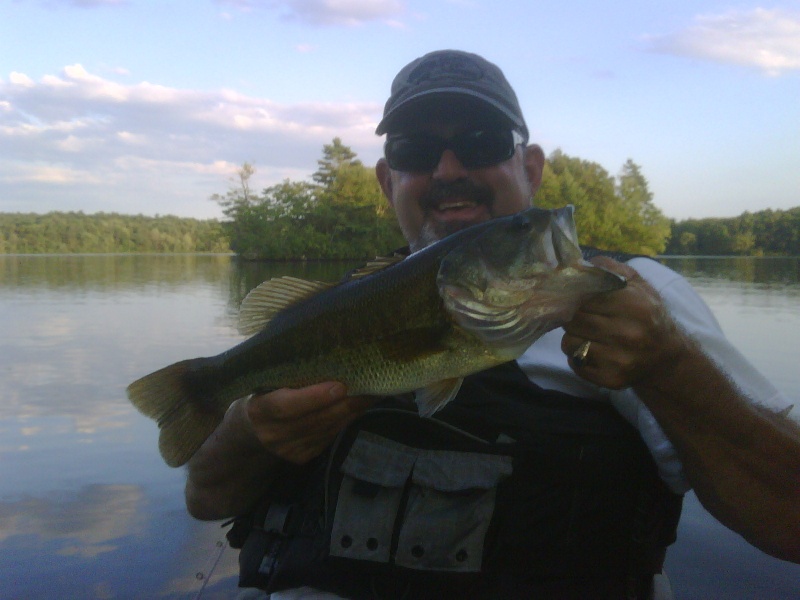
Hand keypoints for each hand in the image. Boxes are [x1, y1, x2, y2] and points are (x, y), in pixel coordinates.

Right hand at [245, 382, 374, 463]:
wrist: (250, 431)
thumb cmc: (263, 395)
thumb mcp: (266, 383)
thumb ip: (289, 374)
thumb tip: (325, 351)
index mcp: (259, 409)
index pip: (287, 406)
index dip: (314, 398)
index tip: (339, 386)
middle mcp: (273, 434)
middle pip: (314, 420)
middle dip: (345, 403)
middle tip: (370, 385)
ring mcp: (288, 449)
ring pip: (326, 430)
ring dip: (351, 412)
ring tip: (371, 393)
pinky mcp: (302, 457)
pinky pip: (329, 437)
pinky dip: (345, 421)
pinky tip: (357, 407)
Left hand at [561, 257, 690, 388]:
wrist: (666, 357)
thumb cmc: (648, 315)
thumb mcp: (638, 285)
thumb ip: (611, 269)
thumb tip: (581, 263)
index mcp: (633, 305)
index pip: (584, 297)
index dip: (577, 298)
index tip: (578, 300)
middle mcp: (627, 333)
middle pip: (574, 320)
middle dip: (573, 318)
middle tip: (584, 319)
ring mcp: (619, 358)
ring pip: (569, 343)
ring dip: (573, 338)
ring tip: (588, 336)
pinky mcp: (611, 378)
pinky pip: (575, 364)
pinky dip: (578, 358)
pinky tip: (593, 353)